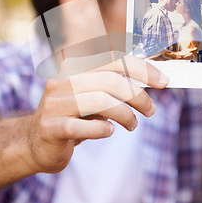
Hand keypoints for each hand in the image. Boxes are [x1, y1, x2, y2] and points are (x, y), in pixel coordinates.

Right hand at [27, 54, 167, 172]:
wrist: (37, 142)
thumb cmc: (74, 116)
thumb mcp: (94, 95)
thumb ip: (116, 84)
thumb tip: (153, 79)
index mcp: (75, 67)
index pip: (113, 59)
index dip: (142, 69)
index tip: (164, 81)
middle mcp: (62, 80)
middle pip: (110, 81)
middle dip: (138, 97)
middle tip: (151, 110)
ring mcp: (54, 103)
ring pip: (100, 102)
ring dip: (125, 115)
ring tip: (132, 125)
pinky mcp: (50, 127)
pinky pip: (84, 126)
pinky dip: (102, 129)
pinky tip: (108, 131)